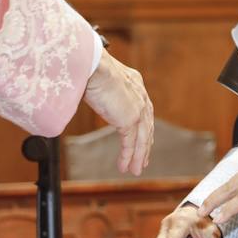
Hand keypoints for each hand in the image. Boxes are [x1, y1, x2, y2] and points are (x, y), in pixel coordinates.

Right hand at [81, 50, 153, 174]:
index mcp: (136, 83)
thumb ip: (104, 89)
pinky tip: (124, 167)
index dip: (144, 127)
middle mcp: (140, 96)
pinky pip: (130, 143)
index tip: (144, 140)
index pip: (144, 110)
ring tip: (135, 170)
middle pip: (146, 127)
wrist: (93, 67)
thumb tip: (93, 91)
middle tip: (143, 160)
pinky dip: (128, 156)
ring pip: (141, 139)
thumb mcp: (102, 79)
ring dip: (138, 157)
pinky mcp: (130, 120)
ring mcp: (137, 109)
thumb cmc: (90, 68)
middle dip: (145, 146)